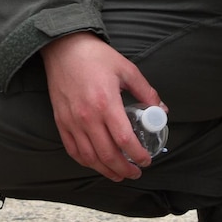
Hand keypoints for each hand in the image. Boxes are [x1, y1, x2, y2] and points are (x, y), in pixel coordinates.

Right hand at [42, 31, 162, 180]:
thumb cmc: (95, 57)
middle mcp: (87, 117)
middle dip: (124, 169)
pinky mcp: (61, 121)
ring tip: (118, 174)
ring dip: (106, 170)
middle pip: (107, 154)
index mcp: (106, 104)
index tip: (146, 161)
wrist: (63, 48)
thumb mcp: (127, 69)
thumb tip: (161, 110)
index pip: (124, 141)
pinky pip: (73, 149)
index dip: (138, 156)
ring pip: (89, 157)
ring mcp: (72, 121)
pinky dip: (85, 161)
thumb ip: (146, 92)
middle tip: (135, 172)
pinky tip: (96, 163)